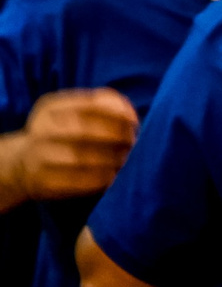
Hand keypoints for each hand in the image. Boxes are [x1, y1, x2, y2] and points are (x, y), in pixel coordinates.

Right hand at [7, 89, 137, 200]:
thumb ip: (102, 105)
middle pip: (84, 130)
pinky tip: (110, 176)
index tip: (134, 121)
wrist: (21, 164)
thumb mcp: (72, 112)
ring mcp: (37, 157)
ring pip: (80, 158)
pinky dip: (98, 179)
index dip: (117, 112)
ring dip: (109, 160)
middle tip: (131, 142)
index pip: (87, 104)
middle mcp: (40, 130)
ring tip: (123, 159)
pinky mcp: (40, 181)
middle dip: (115, 136)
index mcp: (50, 108)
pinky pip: (75, 181)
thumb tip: (129, 112)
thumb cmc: (61, 134)